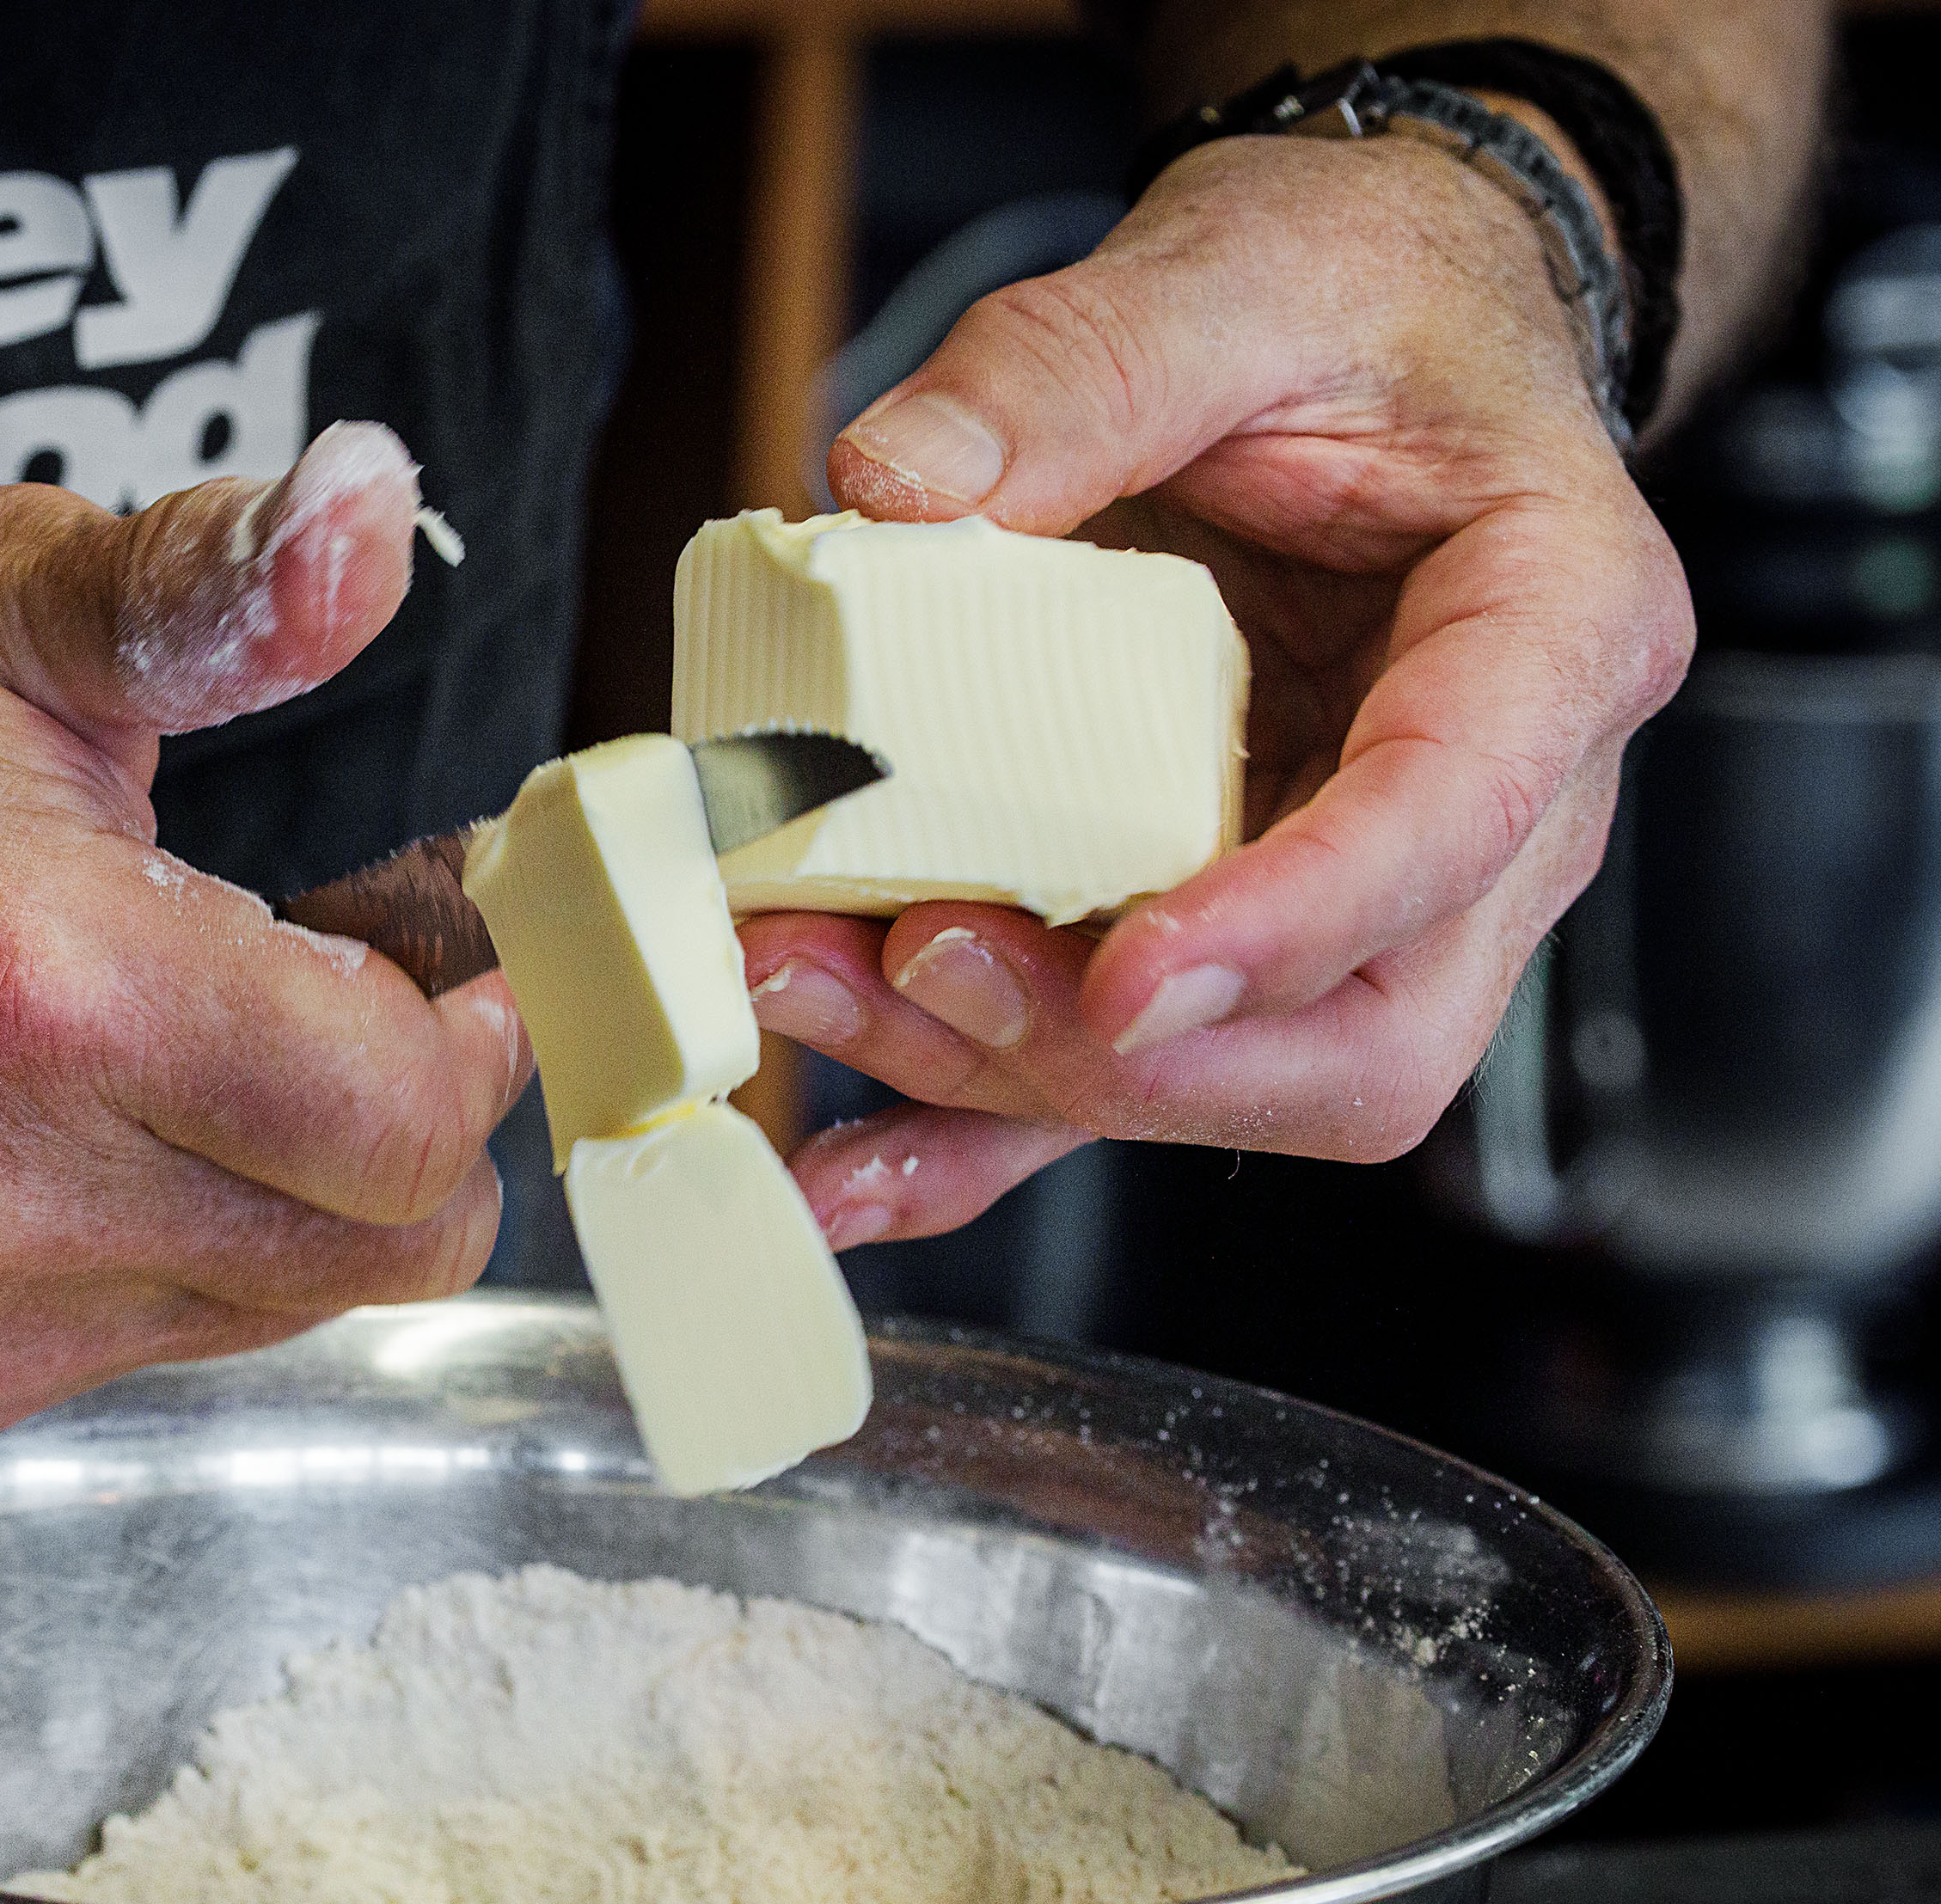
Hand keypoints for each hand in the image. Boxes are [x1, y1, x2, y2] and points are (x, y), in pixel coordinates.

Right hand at [0, 425, 531, 1451]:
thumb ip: (205, 586)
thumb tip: (369, 503)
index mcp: (40, 985)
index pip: (404, 1119)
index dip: (472, 1034)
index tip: (439, 948)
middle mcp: (1, 1195)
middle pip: (383, 1245)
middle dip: (406, 1112)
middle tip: (331, 985)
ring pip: (289, 1306)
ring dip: (293, 1183)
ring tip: (181, 1035)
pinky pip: (160, 1344)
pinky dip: (179, 1247)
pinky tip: (85, 1124)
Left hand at [750, 131, 1690, 1248]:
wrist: (1369, 325)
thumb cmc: (1360, 304)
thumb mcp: (1232, 276)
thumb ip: (1073, 367)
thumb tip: (896, 489)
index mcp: (1553, 631)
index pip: (1451, 824)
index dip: (1292, 927)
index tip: (1131, 980)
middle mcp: (1491, 809)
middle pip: (1359, 1033)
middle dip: (1130, 1052)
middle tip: (920, 964)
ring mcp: (1366, 898)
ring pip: (1228, 1081)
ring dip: (1009, 1077)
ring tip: (810, 990)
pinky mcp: (1232, 932)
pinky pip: (1123, 1076)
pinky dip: (980, 1132)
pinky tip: (854, 1166)